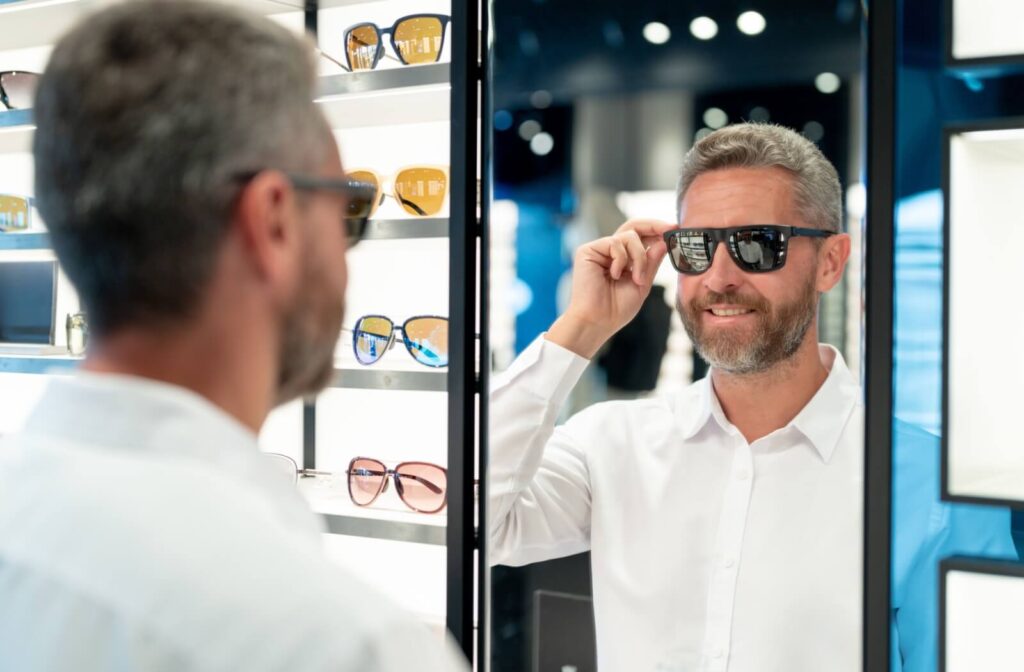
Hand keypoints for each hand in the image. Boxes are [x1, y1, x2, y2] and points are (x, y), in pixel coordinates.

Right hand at [546, 219, 676, 358]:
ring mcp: (599, 250)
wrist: (598, 321)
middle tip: (670, 227)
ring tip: (637, 279)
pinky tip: (615, 275)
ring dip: (640, 258)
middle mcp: (611, 252)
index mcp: (624, 259)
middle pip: (634, 226)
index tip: (675, 229)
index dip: (658, 231)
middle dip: (655, 225)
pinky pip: (615, 243)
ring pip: (629, 236)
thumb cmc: (616, 309)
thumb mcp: (642, 284)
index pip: (641, 237)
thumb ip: (652, 262)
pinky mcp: (588, 250)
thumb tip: (664, 242)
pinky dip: (622, 260)